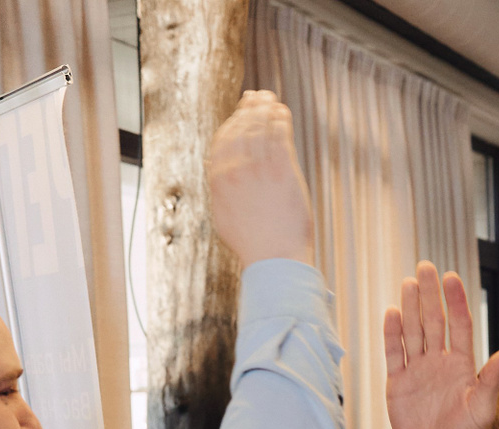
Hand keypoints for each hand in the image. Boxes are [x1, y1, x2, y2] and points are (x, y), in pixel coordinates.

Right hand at [206, 91, 314, 267]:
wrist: (275, 259)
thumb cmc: (254, 245)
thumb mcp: (225, 217)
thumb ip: (221, 192)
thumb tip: (216, 173)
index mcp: (219, 181)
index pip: (222, 141)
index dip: (232, 123)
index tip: (240, 115)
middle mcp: (235, 171)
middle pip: (240, 128)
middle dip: (248, 109)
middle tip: (258, 98)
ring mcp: (258, 169)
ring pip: (259, 127)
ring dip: (265, 109)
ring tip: (271, 100)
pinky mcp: (282, 171)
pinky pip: (279, 135)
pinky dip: (279, 120)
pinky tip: (282, 112)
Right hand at [384, 263, 498, 428]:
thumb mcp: (482, 408)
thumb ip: (491, 380)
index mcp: (462, 364)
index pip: (458, 325)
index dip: (455, 301)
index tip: (451, 277)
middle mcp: (439, 361)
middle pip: (434, 320)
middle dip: (430, 294)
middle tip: (425, 267)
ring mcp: (418, 369)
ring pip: (413, 331)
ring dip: (410, 307)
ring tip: (408, 282)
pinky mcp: (398, 381)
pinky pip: (394, 352)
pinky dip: (392, 333)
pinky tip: (391, 313)